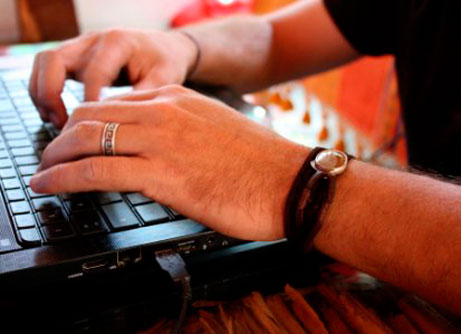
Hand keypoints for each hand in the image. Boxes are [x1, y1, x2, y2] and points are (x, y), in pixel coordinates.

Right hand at [29, 29, 197, 127]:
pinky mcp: (75, 58)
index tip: (93, 130)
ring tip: (56, 123)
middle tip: (62, 125)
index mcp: (117, 43)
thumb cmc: (164, 63)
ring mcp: (80, 47)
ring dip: (42, 94)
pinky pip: (47, 71)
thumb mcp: (164, 80)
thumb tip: (123, 128)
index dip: (90, 103)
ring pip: (44, 63)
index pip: (93, 73)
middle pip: (52, 60)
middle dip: (50, 95)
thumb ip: (144, 99)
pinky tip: (57, 118)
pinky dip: (45, 93)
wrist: (164, 48)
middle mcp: (93, 41)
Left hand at [30, 85, 309, 240]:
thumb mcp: (216, 131)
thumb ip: (183, 131)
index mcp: (178, 98)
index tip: (76, 139)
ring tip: (44, 172)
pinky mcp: (162, 174)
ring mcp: (161, 140)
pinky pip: (96, 172)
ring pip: (87, 139)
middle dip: (62, 137)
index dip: (86, 122)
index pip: (115, 103)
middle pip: (92, 115)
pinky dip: (63, 178)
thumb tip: (158, 149)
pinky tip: (49, 185)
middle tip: (51, 155)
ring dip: (56, 157)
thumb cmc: (261, 164)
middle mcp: (165, 111)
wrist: (291, 182)